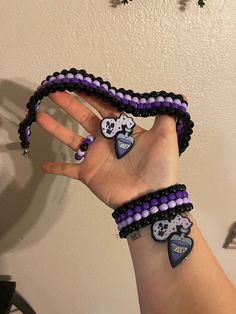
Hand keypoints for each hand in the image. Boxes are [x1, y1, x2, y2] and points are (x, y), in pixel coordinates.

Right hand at [36, 91, 181, 208]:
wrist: (151, 197)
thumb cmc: (160, 167)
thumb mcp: (166, 137)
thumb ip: (166, 116)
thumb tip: (178, 97)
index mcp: (122, 129)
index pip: (104, 107)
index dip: (92, 95)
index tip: (79, 83)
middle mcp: (107, 140)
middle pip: (84, 117)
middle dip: (69, 104)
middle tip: (54, 91)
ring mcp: (96, 157)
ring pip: (71, 139)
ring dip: (56, 128)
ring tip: (40, 116)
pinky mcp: (89, 173)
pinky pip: (69, 169)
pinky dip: (57, 168)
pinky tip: (44, 164)